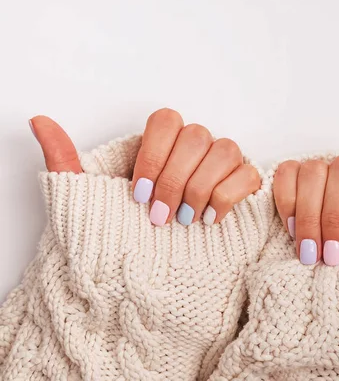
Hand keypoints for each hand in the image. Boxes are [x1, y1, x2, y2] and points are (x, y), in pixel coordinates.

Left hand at [29, 108, 260, 226]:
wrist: (151, 269)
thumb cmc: (123, 230)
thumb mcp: (87, 198)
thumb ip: (65, 158)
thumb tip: (39, 121)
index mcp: (161, 142)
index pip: (166, 121)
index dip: (155, 155)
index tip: (139, 192)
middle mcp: (194, 147)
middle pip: (197, 136)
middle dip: (176, 180)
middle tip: (159, 216)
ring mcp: (221, 164)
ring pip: (226, 150)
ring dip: (202, 188)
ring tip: (185, 221)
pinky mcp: (242, 185)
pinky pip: (248, 175)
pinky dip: (229, 196)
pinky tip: (210, 219)